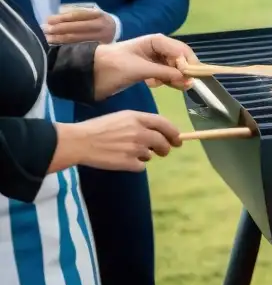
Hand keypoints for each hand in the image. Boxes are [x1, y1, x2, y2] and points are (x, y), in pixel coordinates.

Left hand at [44, 9, 116, 43]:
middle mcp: (100, 26)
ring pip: (76, 40)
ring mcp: (99, 38)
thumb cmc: (98, 19)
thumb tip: (55, 18)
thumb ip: (78, 13)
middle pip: (75, 28)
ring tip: (47, 38)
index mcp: (98, 14)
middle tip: (45, 30)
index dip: (62, 18)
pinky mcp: (98, 48)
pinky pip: (79, 48)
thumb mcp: (92, 12)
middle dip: (58, 29)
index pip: (77, 16)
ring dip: (59, 39)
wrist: (115, 30)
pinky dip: (66, 46)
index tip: (48, 20)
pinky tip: (56, 46)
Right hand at [54, 111, 180, 171]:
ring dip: (145, 155)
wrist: (80, 142)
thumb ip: (140, 123)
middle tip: (163, 151)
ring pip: (150, 155)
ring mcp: (135, 148)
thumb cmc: (98, 128)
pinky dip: (135, 165)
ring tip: (128, 152)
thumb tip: (156, 132)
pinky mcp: (128, 162)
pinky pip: (140, 166)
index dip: (173, 132)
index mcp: (138, 118)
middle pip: (163, 142)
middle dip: (165, 148)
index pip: (164, 124)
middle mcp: (140, 132)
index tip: (178, 139)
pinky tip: (122, 160)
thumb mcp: (121, 118)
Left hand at [93, 35, 198, 99]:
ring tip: (175, 87)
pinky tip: (155, 84)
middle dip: (185, 71)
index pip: (181, 50)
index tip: (192, 78)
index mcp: (156, 41)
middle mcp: (158, 48)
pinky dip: (166, 80)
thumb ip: (164, 72)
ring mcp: (154, 59)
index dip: (189, 63)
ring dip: (176, 77)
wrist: (90, 73)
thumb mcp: (139, 69)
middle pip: (180, 58)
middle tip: (185, 85)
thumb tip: (186, 78)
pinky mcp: (149, 70)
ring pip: (174, 68)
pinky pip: (165, 74)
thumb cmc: (113, 66)